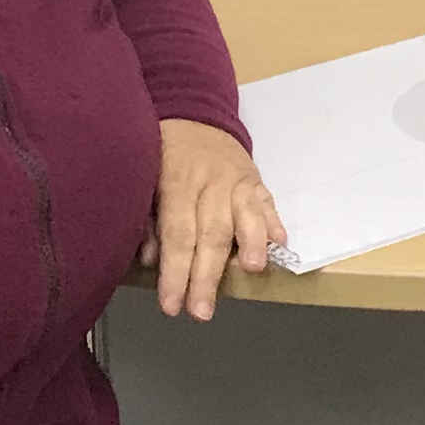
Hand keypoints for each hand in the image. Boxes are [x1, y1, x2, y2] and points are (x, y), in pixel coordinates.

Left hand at [148, 118, 282, 318]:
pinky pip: (267, 201)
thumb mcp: (144, 178)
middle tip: (201, 311)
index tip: (172, 305)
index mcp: (178, 182)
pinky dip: (274, 221)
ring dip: (251, 242)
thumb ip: (148, 219)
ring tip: (253, 269)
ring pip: (246, 214)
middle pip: (211, 233)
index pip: (177, 234)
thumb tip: (151, 260)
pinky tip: (280, 241)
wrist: (195, 113)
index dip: (174, 272)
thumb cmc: (162, 154)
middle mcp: (211, 182)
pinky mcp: (256, 178)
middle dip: (206, 275)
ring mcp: (238, 179)